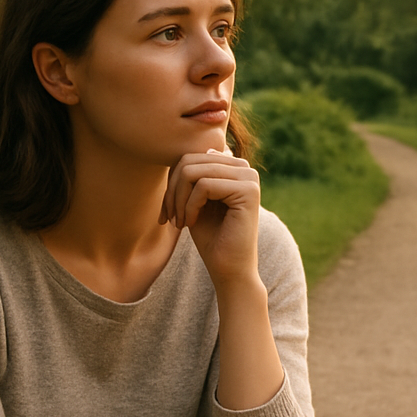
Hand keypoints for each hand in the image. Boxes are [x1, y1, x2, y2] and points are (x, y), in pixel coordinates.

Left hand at [160, 148, 261, 286]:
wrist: (228, 269)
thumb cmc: (211, 237)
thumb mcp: (195, 200)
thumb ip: (194, 174)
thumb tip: (205, 146)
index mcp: (234, 168)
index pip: (191, 157)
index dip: (172, 182)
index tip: (167, 210)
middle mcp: (245, 169)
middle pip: (190, 161)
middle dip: (172, 190)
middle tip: (169, 217)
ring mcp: (249, 178)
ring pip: (193, 171)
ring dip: (178, 199)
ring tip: (179, 221)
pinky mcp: (248, 191)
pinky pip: (203, 185)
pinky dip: (189, 206)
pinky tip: (191, 223)